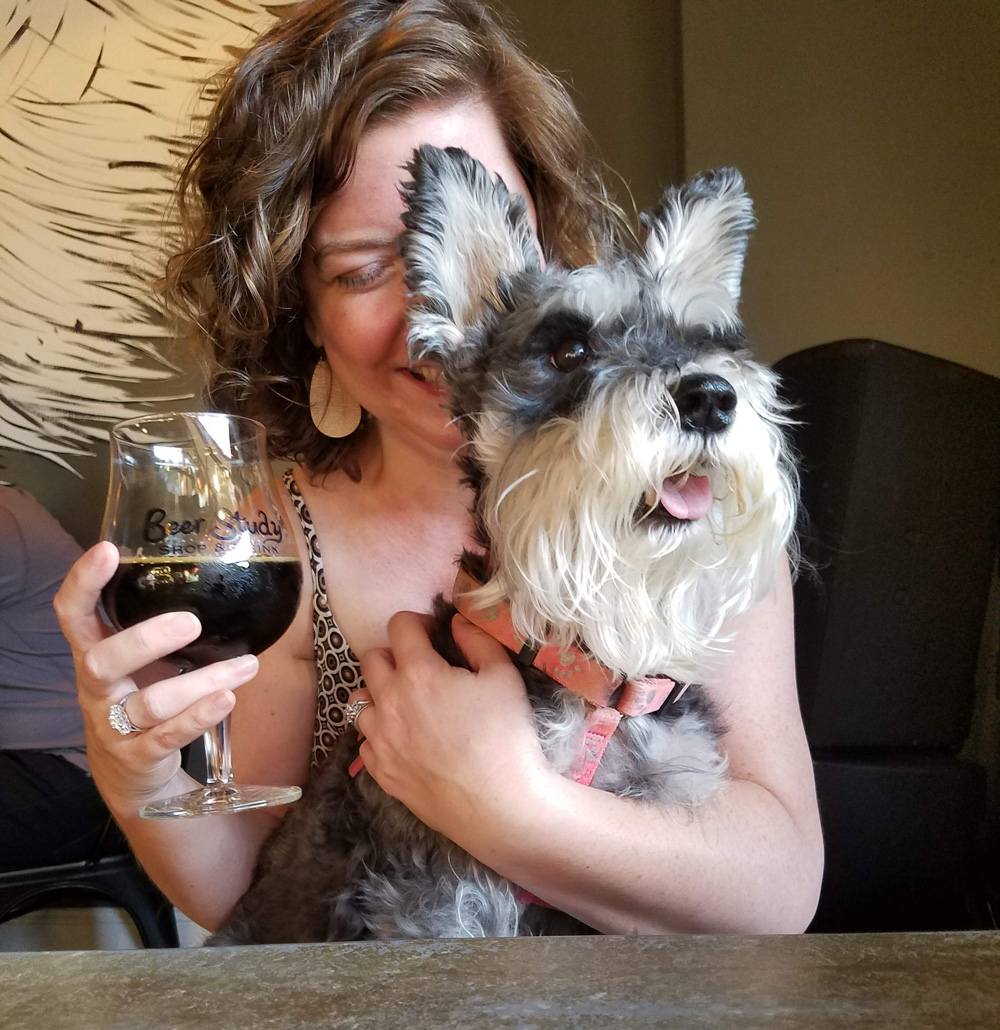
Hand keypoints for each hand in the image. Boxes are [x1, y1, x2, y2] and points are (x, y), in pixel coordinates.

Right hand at [54, 541, 259, 812]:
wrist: (130, 773)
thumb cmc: (140, 695)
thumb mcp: (139, 659)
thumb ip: (159, 624)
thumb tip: (222, 574)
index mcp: (94, 652)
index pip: (73, 614)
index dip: (83, 583)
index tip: (108, 550)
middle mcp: (96, 688)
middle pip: (102, 662)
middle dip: (146, 641)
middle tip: (190, 622)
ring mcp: (113, 726)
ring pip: (151, 703)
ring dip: (202, 683)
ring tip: (246, 666)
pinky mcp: (138, 757)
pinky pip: (168, 736)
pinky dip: (199, 717)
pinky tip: (227, 699)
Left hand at [352, 611, 548, 837]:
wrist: (499, 806)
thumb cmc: (506, 737)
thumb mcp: (503, 677)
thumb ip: (478, 640)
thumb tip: (458, 622)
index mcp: (417, 673)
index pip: (399, 625)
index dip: (417, 622)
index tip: (434, 635)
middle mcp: (388, 702)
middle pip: (371, 658)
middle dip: (395, 654)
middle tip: (422, 667)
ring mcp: (379, 739)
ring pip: (360, 700)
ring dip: (381, 693)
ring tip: (409, 704)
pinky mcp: (379, 771)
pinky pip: (365, 739)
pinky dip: (380, 732)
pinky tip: (406, 739)